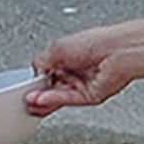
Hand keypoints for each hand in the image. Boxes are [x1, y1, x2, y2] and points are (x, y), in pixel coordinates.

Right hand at [25, 21, 143, 116]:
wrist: (120, 51)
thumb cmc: (96, 41)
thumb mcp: (57, 48)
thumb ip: (41, 61)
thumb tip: (34, 71)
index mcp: (67, 56)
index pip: (45, 72)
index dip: (34, 80)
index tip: (24, 87)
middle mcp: (74, 71)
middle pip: (50, 88)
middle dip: (37, 94)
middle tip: (24, 98)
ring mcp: (81, 84)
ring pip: (57, 97)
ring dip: (42, 100)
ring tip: (29, 102)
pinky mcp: (89, 96)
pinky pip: (68, 100)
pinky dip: (53, 100)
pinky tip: (41, 101)